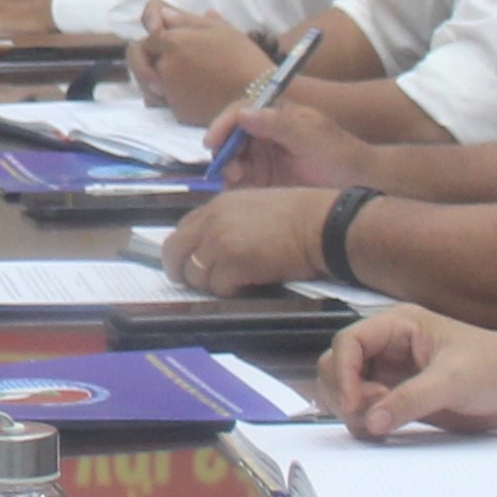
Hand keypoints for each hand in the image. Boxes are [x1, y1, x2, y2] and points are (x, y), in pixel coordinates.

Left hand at [128, 4, 270, 121]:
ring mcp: (169, 92)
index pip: (148, 36)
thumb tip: (163, 16)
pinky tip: (189, 94)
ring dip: (155, 79)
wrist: (259, 94)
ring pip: (147, 83)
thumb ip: (186, 20)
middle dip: (146, 59)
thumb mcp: (219, 28)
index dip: (155, 35)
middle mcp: (165, 67)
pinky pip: (162, 103)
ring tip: (181, 77)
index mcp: (173, 42)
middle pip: (139, 60)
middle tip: (165, 61)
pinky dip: (170, 98)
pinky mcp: (177, 112)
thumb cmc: (243, 56)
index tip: (163, 36)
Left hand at [155, 187, 329, 296]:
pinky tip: (246, 285)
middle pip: (175, 253)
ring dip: (210, 284)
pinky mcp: (234, 264)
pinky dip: (229, 292)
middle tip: (199, 283)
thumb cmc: (298, 217)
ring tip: (234, 282)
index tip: (191, 264)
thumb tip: (210, 246)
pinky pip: (217, 288)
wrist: (322, 225)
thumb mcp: (253, 207)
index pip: (181, 231)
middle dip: (183, 272)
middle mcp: (212, 221)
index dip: (184, 252)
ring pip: (194, 275)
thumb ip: (226, 222)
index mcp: (217, 205)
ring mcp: (220, 242)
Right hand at [211, 99, 375, 191]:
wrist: (361, 188)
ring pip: (231, 160)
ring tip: (236, 180)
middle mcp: (265, 135)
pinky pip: (239, 182)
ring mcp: (263, 159)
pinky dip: (233, 186)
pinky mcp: (264, 183)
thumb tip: (242, 113)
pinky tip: (238, 191)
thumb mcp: (311, 136)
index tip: (213, 142)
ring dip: (227, 168)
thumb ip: (277, 124)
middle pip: (230, 137)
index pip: (240, 113)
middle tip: (228, 169)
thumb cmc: (341, 157)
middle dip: (223, 150)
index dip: (223, 125)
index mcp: (276, 116)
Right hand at [321, 307, 496, 438]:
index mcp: (398, 326)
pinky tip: (385, 428)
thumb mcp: (453, 381)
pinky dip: (364, 422)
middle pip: (337, 366)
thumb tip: (371, 420)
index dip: (344, 372)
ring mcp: (391, 373)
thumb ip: (410, 400)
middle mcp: (388, 347)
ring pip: (345, 390)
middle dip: (346, 393)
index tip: (355, 402)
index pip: (348, 342)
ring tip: (384, 421)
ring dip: (354, 410)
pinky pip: (364, 410)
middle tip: (374, 414)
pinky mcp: (398, 398)